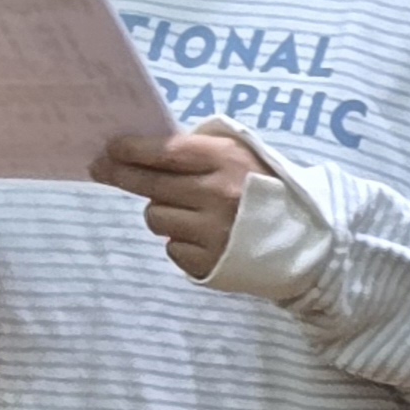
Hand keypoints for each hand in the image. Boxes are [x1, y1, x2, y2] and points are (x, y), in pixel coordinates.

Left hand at [91, 131, 264, 280]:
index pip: (165, 152)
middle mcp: (216, 194)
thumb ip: (202, 147)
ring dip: (162, 212)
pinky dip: (180, 241)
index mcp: (226, 160)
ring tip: (186, 212)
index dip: (131, 150)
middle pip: (149, 185)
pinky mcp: (208, 262)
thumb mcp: (245, 154)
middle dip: (121, 174)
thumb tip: (151, 148)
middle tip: (102, 169)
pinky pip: (172, 247)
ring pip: (155, 218)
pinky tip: (202, 236)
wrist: (307, 240)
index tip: (110, 148)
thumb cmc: (269, 189)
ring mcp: (211, 231)